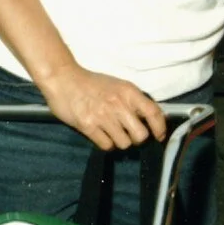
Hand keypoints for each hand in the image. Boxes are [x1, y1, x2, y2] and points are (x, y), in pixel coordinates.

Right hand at [39, 62, 167, 150]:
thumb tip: (150, 118)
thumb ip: (133, 100)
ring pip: (124, 143)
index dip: (160, 127)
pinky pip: (107, 145)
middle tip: (129, 133)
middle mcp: (118, 104)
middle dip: (136, 138)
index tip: (159, 136)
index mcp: (128, 92)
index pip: (153, 113)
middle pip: (140, 135)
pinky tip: (101, 134)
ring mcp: (103, 116)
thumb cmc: (91, 83)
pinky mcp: (88, 126)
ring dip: (120, 141)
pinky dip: (106, 143)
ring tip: (112, 132)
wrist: (63, 79)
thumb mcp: (118, 85)